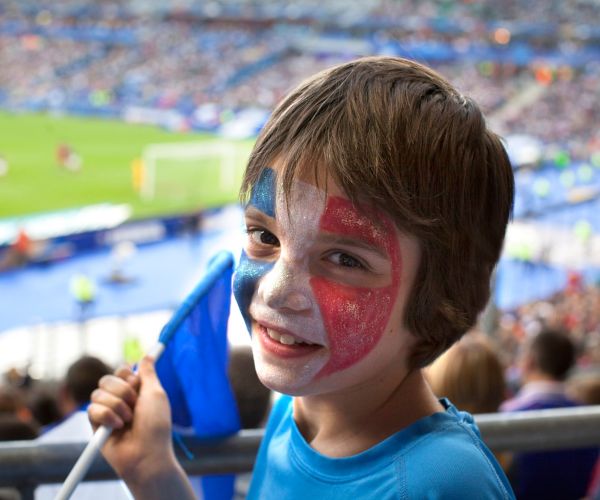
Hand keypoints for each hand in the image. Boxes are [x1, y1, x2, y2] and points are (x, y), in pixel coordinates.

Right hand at [88, 355, 175, 483]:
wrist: (145, 453)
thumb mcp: (156, 393)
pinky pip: (92, 409)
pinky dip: (107, 416)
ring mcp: (107, 412)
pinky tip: (117, 428)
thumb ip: (148, 373)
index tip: (135, 383)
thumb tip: (149, 354)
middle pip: (107, 379)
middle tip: (134, 405)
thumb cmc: (156, 424)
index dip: (126, 374)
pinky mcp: (96, 425)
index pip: (121, 371)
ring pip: (98, 393)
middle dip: (122, 390)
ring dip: (117, 405)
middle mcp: (120, 399)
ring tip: (128, 420)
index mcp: (135, 391)